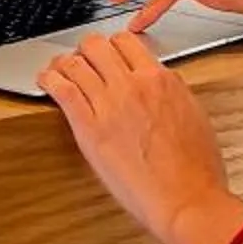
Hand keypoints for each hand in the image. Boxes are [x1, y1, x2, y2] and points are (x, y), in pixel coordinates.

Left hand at [37, 30, 241, 243]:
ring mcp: (110, 105)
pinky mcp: (89, 128)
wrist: (185, 200)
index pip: (128, 43)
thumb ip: (173, 94)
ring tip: (59, 69)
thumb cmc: (196, 170)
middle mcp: (134, 86)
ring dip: (64, 63)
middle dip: (87, 50)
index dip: (113, 46)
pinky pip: (62, 90)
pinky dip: (49, 80)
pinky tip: (46, 80)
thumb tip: (161, 85)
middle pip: (97, 45)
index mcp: (162, 81)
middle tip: (82, 60)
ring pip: (75, 63)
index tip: (108, 54)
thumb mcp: (194, 117)